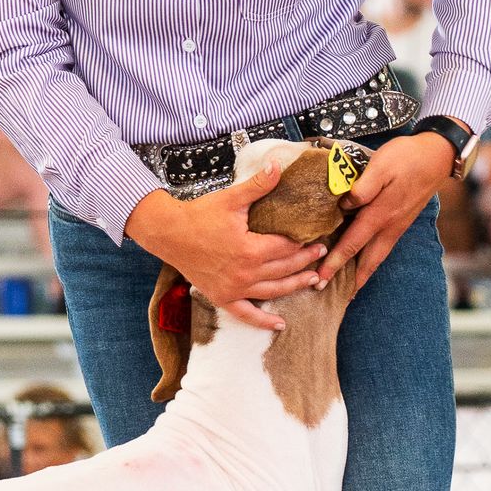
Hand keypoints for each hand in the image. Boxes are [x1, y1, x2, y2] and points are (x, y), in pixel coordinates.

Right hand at [127, 160, 325, 332]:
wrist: (169, 234)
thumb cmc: (199, 215)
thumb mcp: (230, 198)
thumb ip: (258, 185)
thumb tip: (277, 165)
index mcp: (250, 249)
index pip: (286, 247)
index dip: (303, 243)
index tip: (317, 237)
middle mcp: (245, 273)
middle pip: (284, 269)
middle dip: (305, 261)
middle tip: (321, 253)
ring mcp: (234, 288)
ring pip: (273, 291)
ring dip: (295, 286)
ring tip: (313, 280)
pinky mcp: (222, 297)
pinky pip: (246, 314)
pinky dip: (263, 321)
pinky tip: (280, 325)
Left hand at [320, 134, 455, 291]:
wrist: (438, 156)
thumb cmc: (407, 157)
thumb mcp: (382, 165)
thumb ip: (363, 187)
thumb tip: (344, 205)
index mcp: (381, 214)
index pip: (352, 244)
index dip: (334, 263)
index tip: (320, 279)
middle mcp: (390, 226)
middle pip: (367, 261)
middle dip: (349, 281)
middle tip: (330, 293)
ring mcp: (398, 226)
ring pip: (377, 257)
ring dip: (362, 275)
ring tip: (349, 289)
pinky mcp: (402, 222)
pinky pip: (383, 249)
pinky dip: (372, 261)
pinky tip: (366, 262)